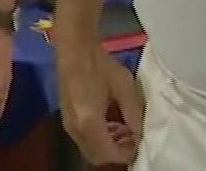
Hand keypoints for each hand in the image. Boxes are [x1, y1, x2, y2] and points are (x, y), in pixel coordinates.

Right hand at [59, 44, 144, 165]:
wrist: (74, 49)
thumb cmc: (100, 64)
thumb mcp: (125, 87)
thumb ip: (133, 114)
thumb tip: (138, 134)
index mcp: (89, 122)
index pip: (108, 153)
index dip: (125, 154)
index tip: (139, 144)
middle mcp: (75, 129)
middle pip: (96, 156)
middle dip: (115, 153)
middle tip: (131, 138)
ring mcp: (68, 125)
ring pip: (89, 150)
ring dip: (107, 146)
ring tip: (123, 129)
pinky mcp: (67, 119)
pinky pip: (83, 139)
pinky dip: (98, 139)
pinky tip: (110, 122)